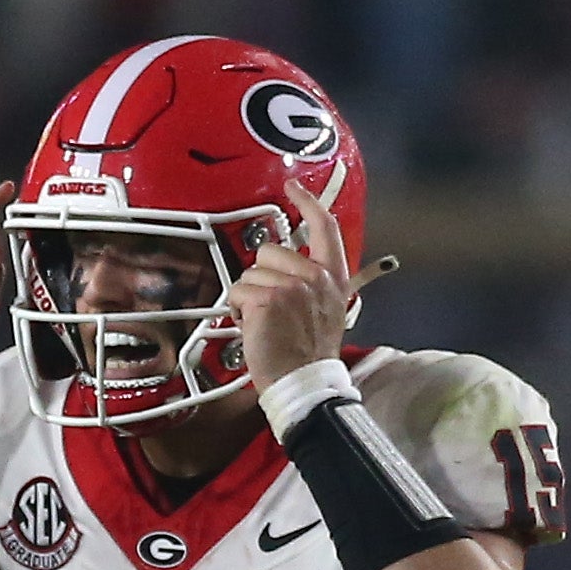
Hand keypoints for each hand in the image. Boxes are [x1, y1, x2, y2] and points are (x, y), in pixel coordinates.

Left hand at [226, 175, 356, 392]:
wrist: (304, 384)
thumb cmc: (309, 355)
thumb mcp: (327, 311)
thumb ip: (312, 282)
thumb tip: (283, 265)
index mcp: (332, 277)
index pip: (324, 227)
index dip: (308, 202)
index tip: (293, 185)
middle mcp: (314, 277)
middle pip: (270, 252)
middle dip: (261, 277)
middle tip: (271, 309)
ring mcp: (291, 287)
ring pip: (249, 275)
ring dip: (248, 299)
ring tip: (264, 323)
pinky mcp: (266, 300)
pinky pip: (237, 293)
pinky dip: (237, 312)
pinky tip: (253, 329)